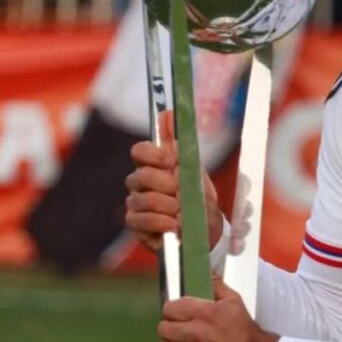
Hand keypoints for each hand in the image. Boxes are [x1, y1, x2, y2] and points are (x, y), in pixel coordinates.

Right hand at [124, 111, 222, 251]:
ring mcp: (135, 203)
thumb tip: (168, 113)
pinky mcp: (136, 224)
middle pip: (141, 176)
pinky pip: (140, 220)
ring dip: (168, 205)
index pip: (139, 151)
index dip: (152, 154)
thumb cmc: (198, 197)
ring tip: (183, 213)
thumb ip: (181, 146)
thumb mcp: (196, 171)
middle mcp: (139, 183)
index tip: (171, 161)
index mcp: (154, 166)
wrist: (205, 229)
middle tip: (182, 191)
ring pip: (142, 199)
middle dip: (166, 184)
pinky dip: (161, 222)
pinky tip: (175, 225)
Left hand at [159, 277, 278, 341]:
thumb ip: (218, 287)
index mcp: (207, 313)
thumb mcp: (236, 303)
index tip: (178, 316)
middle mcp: (197, 334)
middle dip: (171, 329)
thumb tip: (208, 273)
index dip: (172, 311)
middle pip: (163, 329)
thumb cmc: (246, 332)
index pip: (170, 308)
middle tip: (181, 333)